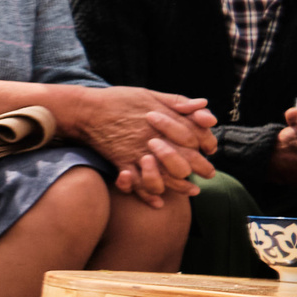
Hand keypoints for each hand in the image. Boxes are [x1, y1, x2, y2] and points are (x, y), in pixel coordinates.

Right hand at [72, 86, 213, 207]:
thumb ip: (177, 101)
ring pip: (165, 175)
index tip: (211, 149)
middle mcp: (154, 139)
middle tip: (210, 174)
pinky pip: (138, 184)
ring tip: (192, 190)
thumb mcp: (150, 94)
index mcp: (164, 121)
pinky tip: (159, 201)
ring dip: (181, 185)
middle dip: (201, 168)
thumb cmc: (118, 99)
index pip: (195, 135)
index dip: (207, 143)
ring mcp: (137, 153)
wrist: (86, 110)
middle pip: (185, 158)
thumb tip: (203, 104)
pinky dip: (148, 196)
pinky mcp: (122, 163)